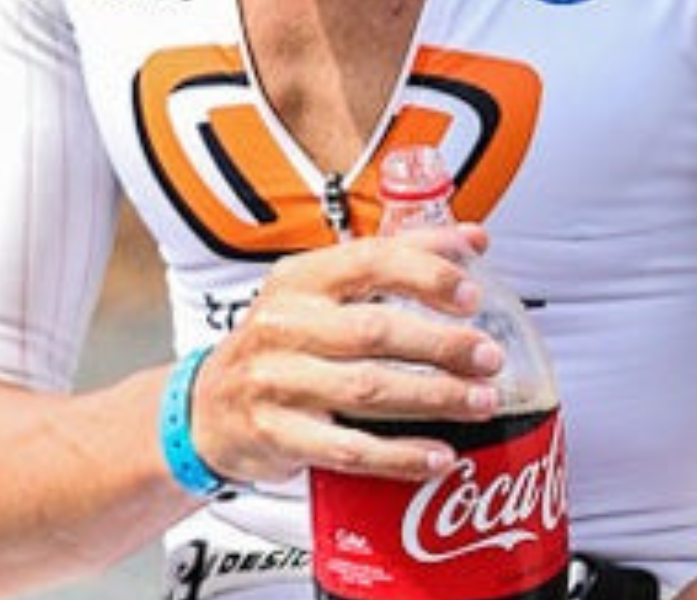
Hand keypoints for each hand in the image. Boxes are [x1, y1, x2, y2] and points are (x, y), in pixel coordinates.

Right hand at [190, 224, 507, 484]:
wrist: (207, 408)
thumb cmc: (282, 343)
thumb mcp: (321, 292)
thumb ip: (394, 262)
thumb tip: (472, 240)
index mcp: (300, 280)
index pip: (369, 261)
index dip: (426, 274)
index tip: (472, 292)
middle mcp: (284, 325)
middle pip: (375, 330)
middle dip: (441, 345)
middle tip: (489, 356)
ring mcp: (276, 381)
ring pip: (368, 389)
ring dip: (434, 397)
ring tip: (480, 401)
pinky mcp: (277, 434)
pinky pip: (348, 448)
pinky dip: (399, 455)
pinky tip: (437, 455)